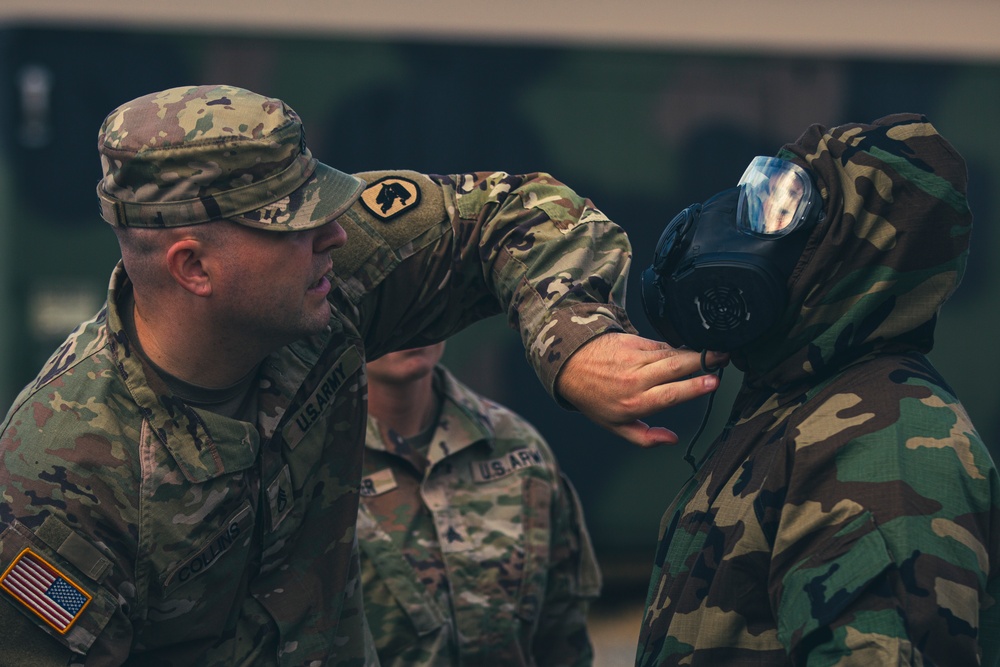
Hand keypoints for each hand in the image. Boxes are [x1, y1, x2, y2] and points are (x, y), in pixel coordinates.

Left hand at [555, 333, 726, 447]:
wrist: (570, 366)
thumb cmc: (595, 398)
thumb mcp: (616, 426)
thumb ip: (646, 437)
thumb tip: (672, 440)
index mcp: (634, 403)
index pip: (670, 394)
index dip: (694, 387)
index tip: (714, 382)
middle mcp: (635, 380)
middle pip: (675, 368)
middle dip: (703, 362)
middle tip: (724, 358)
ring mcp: (633, 358)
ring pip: (670, 353)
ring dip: (694, 352)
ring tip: (713, 352)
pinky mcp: (631, 341)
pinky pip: (659, 344)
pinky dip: (674, 348)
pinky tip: (684, 351)